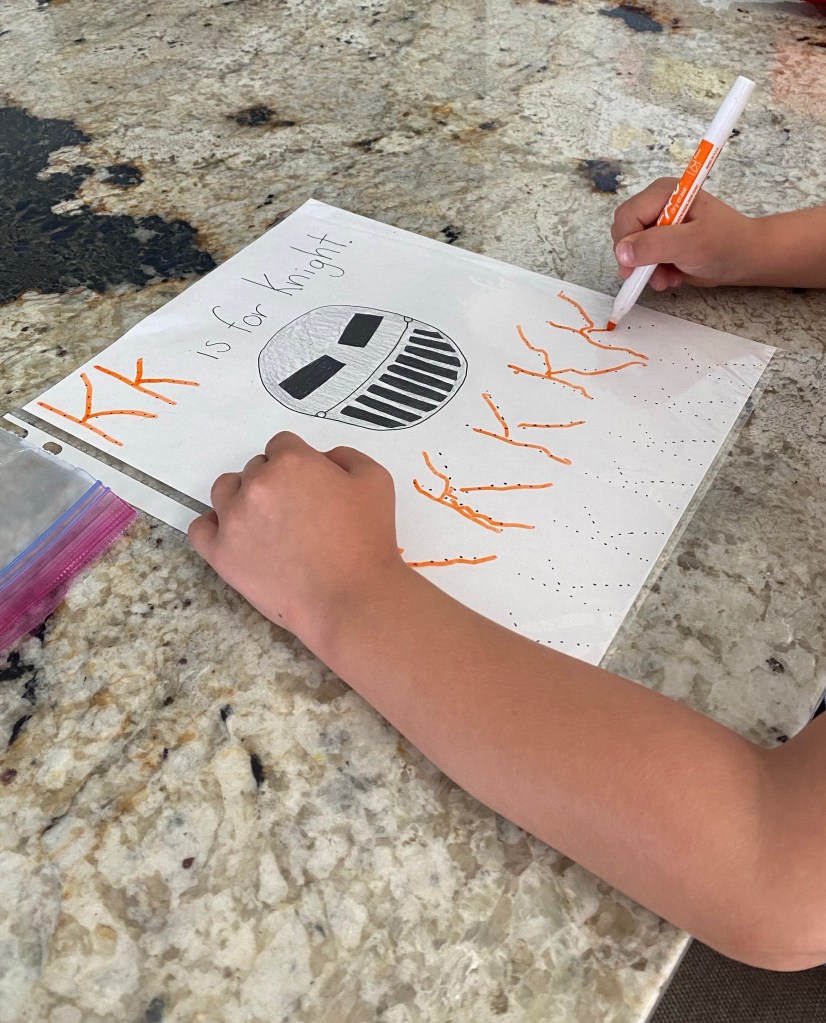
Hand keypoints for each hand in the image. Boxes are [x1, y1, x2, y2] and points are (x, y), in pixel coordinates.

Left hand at [188, 432, 407, 650]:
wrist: (351, 598)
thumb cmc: (367, 541)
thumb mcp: (376, 480)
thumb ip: (346, 456)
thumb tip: (323, 459)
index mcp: (292, 462)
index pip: (281, 445)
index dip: (298, 464)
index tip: (310, 487)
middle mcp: (257, 484)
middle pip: (255, 468)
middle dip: (275, 483)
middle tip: (297, 513)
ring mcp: (234, 519)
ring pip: (225, 490)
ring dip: (243, 498)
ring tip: (266, 524)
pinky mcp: (221, 553)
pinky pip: (200, 528)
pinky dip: (215, 527)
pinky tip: (237, 536)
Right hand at [611, 178, 755, 289]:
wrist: (744, 259)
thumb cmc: (725, 244)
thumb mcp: (691, 244)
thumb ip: (655, 245)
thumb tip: (622, 252)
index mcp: (664, 193)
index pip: (627, 216)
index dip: (626, 243)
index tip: (634, 268)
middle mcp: (658, 205)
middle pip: (625, 232)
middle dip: (636, 259)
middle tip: (653, 275)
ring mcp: (658, 225)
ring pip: (631, 250)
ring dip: (645, 270)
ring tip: (666, 279)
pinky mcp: (661, 242)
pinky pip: (642, 259)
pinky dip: (653, 273)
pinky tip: (671, 277)